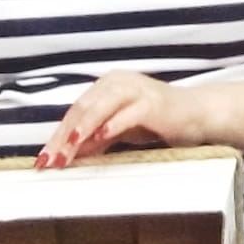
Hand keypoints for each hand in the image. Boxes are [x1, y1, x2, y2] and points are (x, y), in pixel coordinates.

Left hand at [39, 71, 187, 164]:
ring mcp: (135, 89)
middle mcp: (117, 82)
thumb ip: (95, 139)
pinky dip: (113, 124)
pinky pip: (128, 112)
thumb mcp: (120, 131)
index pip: (75, 111)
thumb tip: (68, 154)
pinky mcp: (153, 101)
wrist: (198, 114)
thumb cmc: (158, 120)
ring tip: (67, 150)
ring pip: (100, 107)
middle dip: (64, 137)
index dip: (57, 135)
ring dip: (82, 130)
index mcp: (106, 86)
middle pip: (82, 109)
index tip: (45, 160)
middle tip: (52, 161)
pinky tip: (101, 137)